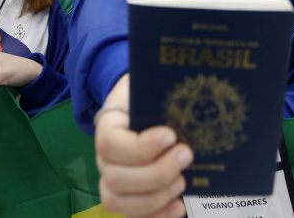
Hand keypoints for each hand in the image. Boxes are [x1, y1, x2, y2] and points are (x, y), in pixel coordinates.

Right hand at [95, 74, 192, 217]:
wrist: (143, 105)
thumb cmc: (150, 97)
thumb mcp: (152, 89)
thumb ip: (160, 96)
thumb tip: (189, 100)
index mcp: (108, 127)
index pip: (111, 144)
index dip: (141, 147)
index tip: (170, 135)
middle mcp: (104, 158)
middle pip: (115, 179)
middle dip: (156, 173)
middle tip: (186, 155)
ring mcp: (112, 180)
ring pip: (118, 202)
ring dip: (155, 198)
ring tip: (182, 182)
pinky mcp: (128, 197)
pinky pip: (132, 216)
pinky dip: (156, 217)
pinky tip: (179, 208)